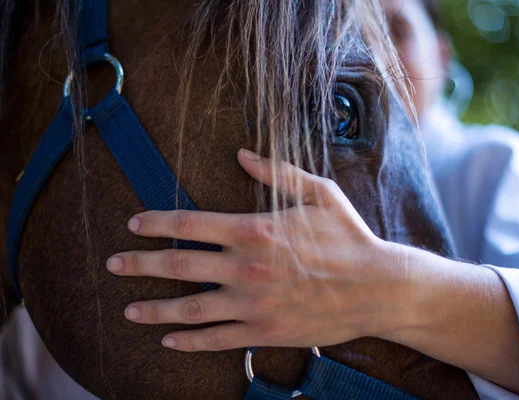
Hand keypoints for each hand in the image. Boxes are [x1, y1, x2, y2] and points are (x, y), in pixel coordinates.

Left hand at [106, 149, 412, 351]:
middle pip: (179, 265)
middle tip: (114, 264)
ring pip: (189, 308)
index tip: (134, 224)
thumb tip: (241, 154)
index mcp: (254, 229)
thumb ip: (277, 173)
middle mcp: (245, 267)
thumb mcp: (320, 193)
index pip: (190, 223)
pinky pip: (217, 339)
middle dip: (140, 264)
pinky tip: (169, 341)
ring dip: (155, 309)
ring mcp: (252, 303)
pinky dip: (189, 341)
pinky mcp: (264, 330)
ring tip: (129, 309)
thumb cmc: (350, 237)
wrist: (377, 288)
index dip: (156, 223)